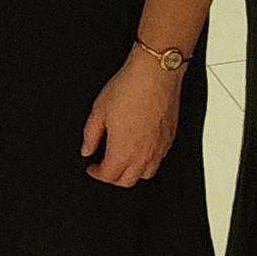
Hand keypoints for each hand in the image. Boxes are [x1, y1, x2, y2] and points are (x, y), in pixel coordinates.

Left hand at [81, 51, 181, 186]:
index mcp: (123, 151)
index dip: (95, 173)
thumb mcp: (98, 111)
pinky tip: (140, 149)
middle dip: (112, 177)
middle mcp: (143, 155)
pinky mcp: (170, 139)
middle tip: (104, 166)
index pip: (108, 176)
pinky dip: (147, 161)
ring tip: (122, 159)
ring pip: (145, 174)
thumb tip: (87, 148)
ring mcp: (159, 149)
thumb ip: (90, 135)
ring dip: (131, 172)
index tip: (91, 167)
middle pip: (126, 181)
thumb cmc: (130, 88)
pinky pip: (158, 160)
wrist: (155, 73)